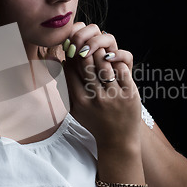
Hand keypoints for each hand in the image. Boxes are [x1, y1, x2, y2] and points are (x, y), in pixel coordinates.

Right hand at [63, 23, 140, 148]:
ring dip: (101, 54)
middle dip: (86, 51)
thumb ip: (64, 88)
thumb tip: (57, 63)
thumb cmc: (94, 122)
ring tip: (100, 50)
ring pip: (104, 64)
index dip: (71, 57)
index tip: (73, 51)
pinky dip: (117, 62)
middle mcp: (96, 97)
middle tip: (87, 46)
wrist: (118, 140)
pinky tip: (114, 62)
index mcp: (80, 100)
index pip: (71, 70)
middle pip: (87, 64)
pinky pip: (122, 70)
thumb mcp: (74, 109)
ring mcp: (113, 96)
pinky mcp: (129, 94)